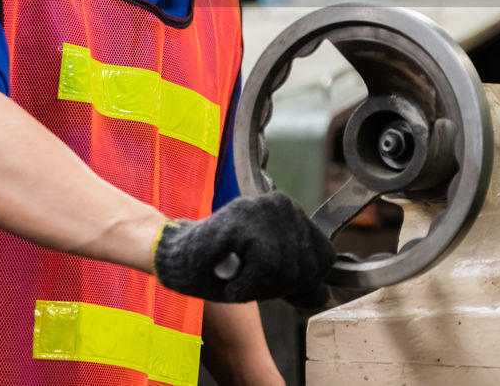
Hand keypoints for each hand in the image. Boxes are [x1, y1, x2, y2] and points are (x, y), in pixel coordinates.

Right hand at [153, 193, 334, 306]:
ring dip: (259, 288)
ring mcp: (261, 209)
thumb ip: (297, 281)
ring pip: (287, 269)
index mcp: (291, 214)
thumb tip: (324, 294)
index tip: (271, 282)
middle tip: (247, 280)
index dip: (301, 282)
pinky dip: (246, 286)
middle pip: (306, 269)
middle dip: (277, 288)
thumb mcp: (268, 277)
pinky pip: (264, 267)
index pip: (324, 258)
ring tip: (237, 278)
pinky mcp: (242, 220)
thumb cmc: (221, 268)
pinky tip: (230, 282)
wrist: (176, 260)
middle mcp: (281, 205)